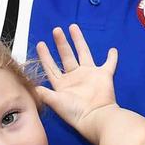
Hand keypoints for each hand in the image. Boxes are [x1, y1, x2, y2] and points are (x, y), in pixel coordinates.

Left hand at [35, 24, 119, 144]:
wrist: (96, 117)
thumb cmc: (75, 111)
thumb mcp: (56, 102)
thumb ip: (44, 93)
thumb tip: (31, 86)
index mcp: (62, 84)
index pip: (51, 67)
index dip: (45, 56)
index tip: (41, 44)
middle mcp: (75, 77)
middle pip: (66, 56)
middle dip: (61, 43)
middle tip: (56, 30)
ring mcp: (90, 75)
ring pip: (84, 53)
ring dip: (79, 40)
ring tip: (73, 27)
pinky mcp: (104, 76)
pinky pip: (109, 64)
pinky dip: (112, 58)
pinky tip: (112, 50)